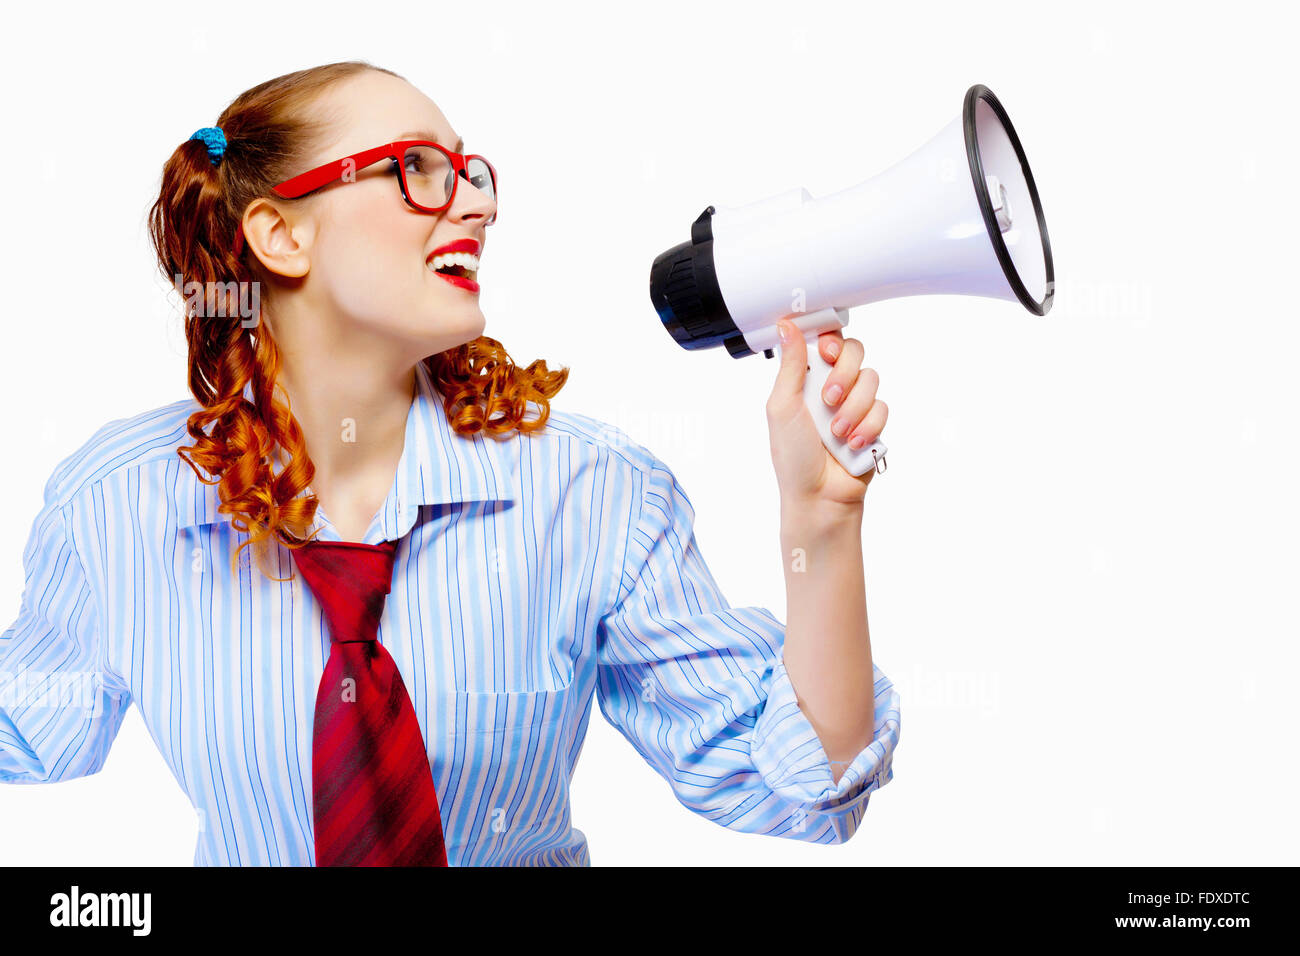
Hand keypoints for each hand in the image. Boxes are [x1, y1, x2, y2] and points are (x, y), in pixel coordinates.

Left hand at [766, 319, 887, 510]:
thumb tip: (786, 326)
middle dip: (844, 374)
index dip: (830, 338)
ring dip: (853, 408)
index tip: (826, 350)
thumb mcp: (782, 407)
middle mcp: (832, 386)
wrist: (820, 496)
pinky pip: (882, 408)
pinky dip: (867, 427)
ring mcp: (854, 404)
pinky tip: (852, 444)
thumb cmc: (793, 457)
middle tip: (828, 399)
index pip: (825, 340)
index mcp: (806, 378)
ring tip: (837, 433)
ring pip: (871, 380)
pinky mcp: (873, 422)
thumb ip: (789, 365)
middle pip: (854, 352)